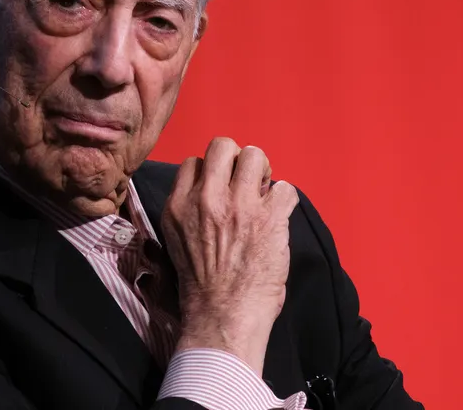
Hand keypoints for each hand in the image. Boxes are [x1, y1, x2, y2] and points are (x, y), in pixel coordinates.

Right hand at [161, 137, 298, 375]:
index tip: (222, 189)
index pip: (194, 162)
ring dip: (263, 173)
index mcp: (179, 205)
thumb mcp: (175, 241)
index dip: (212, 172)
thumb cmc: (200, 287)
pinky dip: (285, 201)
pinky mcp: (270, 218)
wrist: (222, 317)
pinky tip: (279, 217)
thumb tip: (211, 190)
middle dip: (237, 160)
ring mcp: (239, 206)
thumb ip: (189, 210)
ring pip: (256, 155)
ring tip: (264, 196)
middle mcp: (207, 199)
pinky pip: (286, 188)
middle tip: (246, 183)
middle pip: (223, 146)